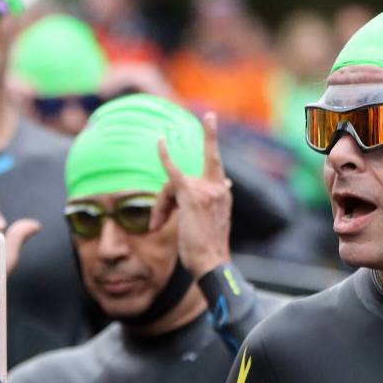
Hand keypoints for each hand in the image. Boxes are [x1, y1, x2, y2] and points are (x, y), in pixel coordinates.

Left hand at [150, 112, 232, 278]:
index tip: (209, 119)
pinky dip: (165, 156)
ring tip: (157, 226)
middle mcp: (218, 188)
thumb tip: (225, 183)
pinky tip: (160, 141)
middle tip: (172, 193)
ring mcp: (206, 190)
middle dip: (180, 178)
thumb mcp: (209, 223)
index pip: (215, 163)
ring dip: (160, 206)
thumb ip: (211, 203)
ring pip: (171, 186)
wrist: (211, 263)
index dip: (210, 139)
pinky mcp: (191, 194)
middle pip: (182, 179)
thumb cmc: (208, 250)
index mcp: (224, 194)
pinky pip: (173, 173)